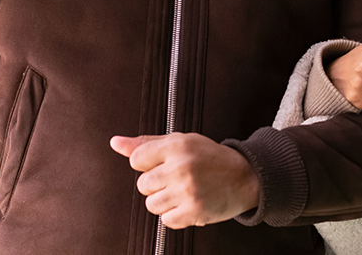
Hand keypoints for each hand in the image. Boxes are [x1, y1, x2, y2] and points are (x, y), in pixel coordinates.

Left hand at [109, 133, 258, 228]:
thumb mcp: (181, 141)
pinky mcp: (193, 211)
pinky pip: (166, 220)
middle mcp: (181, 167)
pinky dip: (176, 215)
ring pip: (152, 204)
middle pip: (143, 184)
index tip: (161, 164)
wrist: (245, 177)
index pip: (136, 159)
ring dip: (165, 201)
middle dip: (157, 183)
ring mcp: (187, 191)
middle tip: (177, 178)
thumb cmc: (212, 158)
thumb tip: (116, 142)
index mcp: (177, 146)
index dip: (147, 164)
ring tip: (183, 191)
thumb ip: (146, 143)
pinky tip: (189, 203)